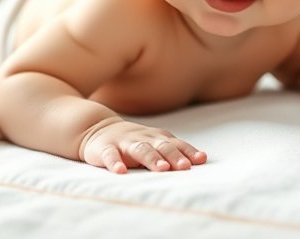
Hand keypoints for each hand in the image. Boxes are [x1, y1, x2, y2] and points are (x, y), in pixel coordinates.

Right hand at [79, 118, 207, 173]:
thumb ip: (176, 150)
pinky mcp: (105, 149)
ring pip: (140, 150)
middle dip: (174, 156)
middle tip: (185, 167)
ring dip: (152, 158)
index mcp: (156, 137)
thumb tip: (203, 158)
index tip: (200, 160)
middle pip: (161, 146)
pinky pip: (110, 155)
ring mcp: (124, 143)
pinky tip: (120, 172)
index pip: (176, 144)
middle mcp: (143, 138)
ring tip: (161, 169)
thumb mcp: (154, 142)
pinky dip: (115, 163)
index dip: (188, 151)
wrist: (96, 127)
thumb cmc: (134, 141)